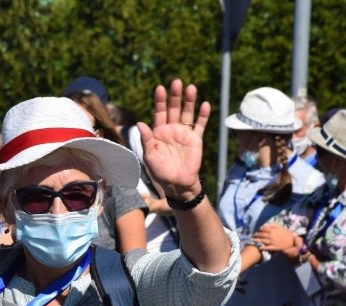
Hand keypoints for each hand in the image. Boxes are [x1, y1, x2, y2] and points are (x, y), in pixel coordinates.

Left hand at [138, 79, 209, 200]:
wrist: (176, 183)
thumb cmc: (160, 171)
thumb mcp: (150, 155)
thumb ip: (147, 139)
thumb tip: (140, 123)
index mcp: (158, 132)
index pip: (159, 112)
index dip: (159, 100)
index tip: (160, 88)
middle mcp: (171, 129)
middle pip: (174, 109)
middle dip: (175, 96)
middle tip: (176, 82)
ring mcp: (184, 133)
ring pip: (187, 113)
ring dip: (189, 101)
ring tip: (191, 88)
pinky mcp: (196, 139)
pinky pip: (200, 125)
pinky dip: (203, 115)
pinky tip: (204, 105)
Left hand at [252, 223, 296, 252]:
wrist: (291, 241)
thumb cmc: (285, 233)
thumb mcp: (279, 227)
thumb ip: (272, 225)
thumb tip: (264, 225)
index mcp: (272, 230)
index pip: (263, 229)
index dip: (258, 230)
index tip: (256, 230)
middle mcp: (271, 236)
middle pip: (261, 235)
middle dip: (256, 235)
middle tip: (252, 236)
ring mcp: (272, 242)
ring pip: (262, 241)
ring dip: (257, 241)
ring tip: (252, 241)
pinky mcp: (274, 247)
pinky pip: (267, 247)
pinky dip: (262, 247)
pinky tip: (259, 247)